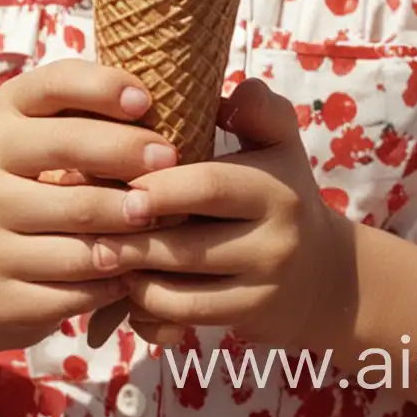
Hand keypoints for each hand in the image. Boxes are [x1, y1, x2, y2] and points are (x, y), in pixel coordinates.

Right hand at [0, 61, 175, 358]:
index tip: (145, 101)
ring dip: (131, 222)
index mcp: (4, 120)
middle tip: (171, 159)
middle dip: (128, 151)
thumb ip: (94, 121)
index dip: (102, 86)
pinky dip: (114, 278)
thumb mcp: (52, 145)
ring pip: (80, 223)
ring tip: (162, 218)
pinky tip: (134, 272)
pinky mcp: (2, 294)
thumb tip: (166, 107)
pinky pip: (76, 285)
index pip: (53, 85)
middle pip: (67, 149)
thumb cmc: (39, 193)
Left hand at [92, 78, 354, 350]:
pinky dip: (149, 307)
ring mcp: (262, 287)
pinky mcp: (247, 320)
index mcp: (276, 186)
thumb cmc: (282, 191)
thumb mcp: (281, 143)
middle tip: (91, 225)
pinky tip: (127, 287)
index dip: (159, 187)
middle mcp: (275, 240)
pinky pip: (185, 319)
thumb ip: (259, 108)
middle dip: (134, 238)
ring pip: (181, 291)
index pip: (209, 186)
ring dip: (134, 276)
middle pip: (188, 245)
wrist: (325, 275)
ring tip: (100, 255)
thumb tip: (227, 96)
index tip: (118, 180)